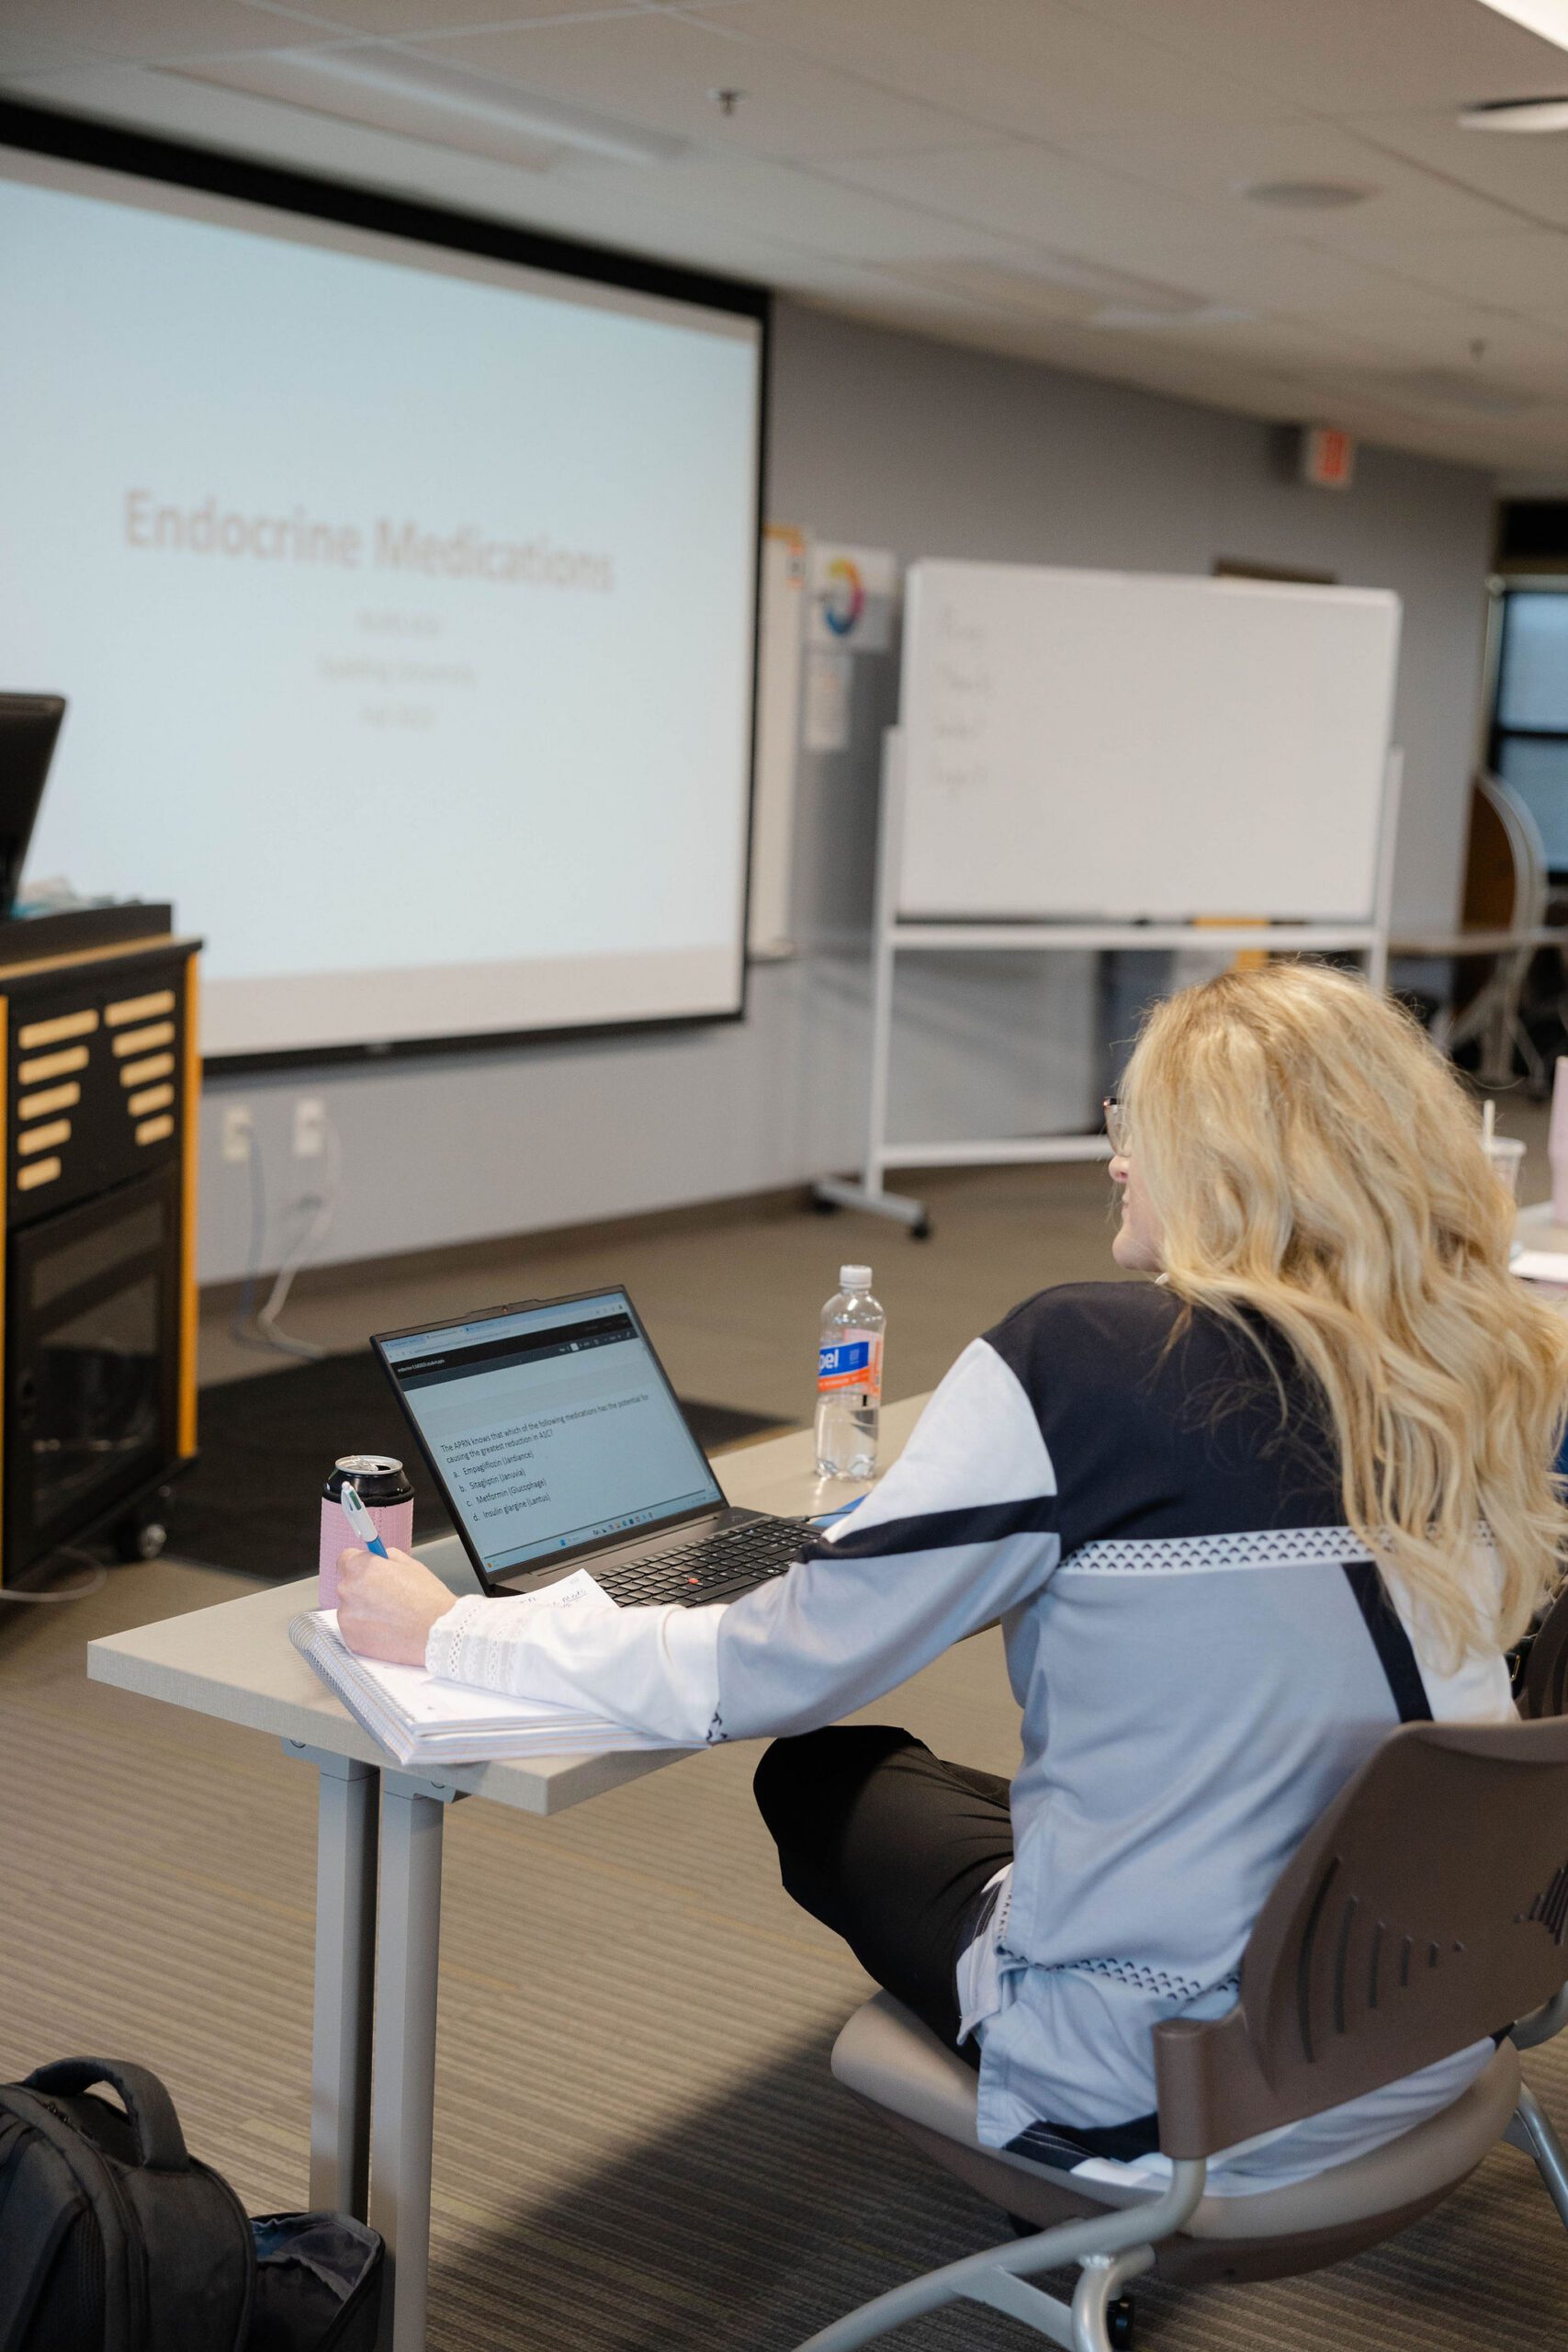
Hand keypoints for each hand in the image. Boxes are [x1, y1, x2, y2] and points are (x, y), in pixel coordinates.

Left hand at [336, 1545, 455, 1665]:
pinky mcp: (352, 1640)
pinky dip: (366, 1631)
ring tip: (390, 1618)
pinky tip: (387, 1631)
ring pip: (351, 1610)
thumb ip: (387, 1558)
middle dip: (363, 1590)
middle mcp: (347, 1591)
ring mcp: (347, 1618)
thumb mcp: (411, 1565)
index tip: (367, 1572)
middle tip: (387, 1598)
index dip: (359, 1565)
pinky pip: (354, 1631)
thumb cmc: (427, 1599)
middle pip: (349, 1587)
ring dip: (364, 1612)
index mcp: (360, 1568)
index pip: (345, 1560)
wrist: (437, 1633)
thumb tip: (378, 1558)